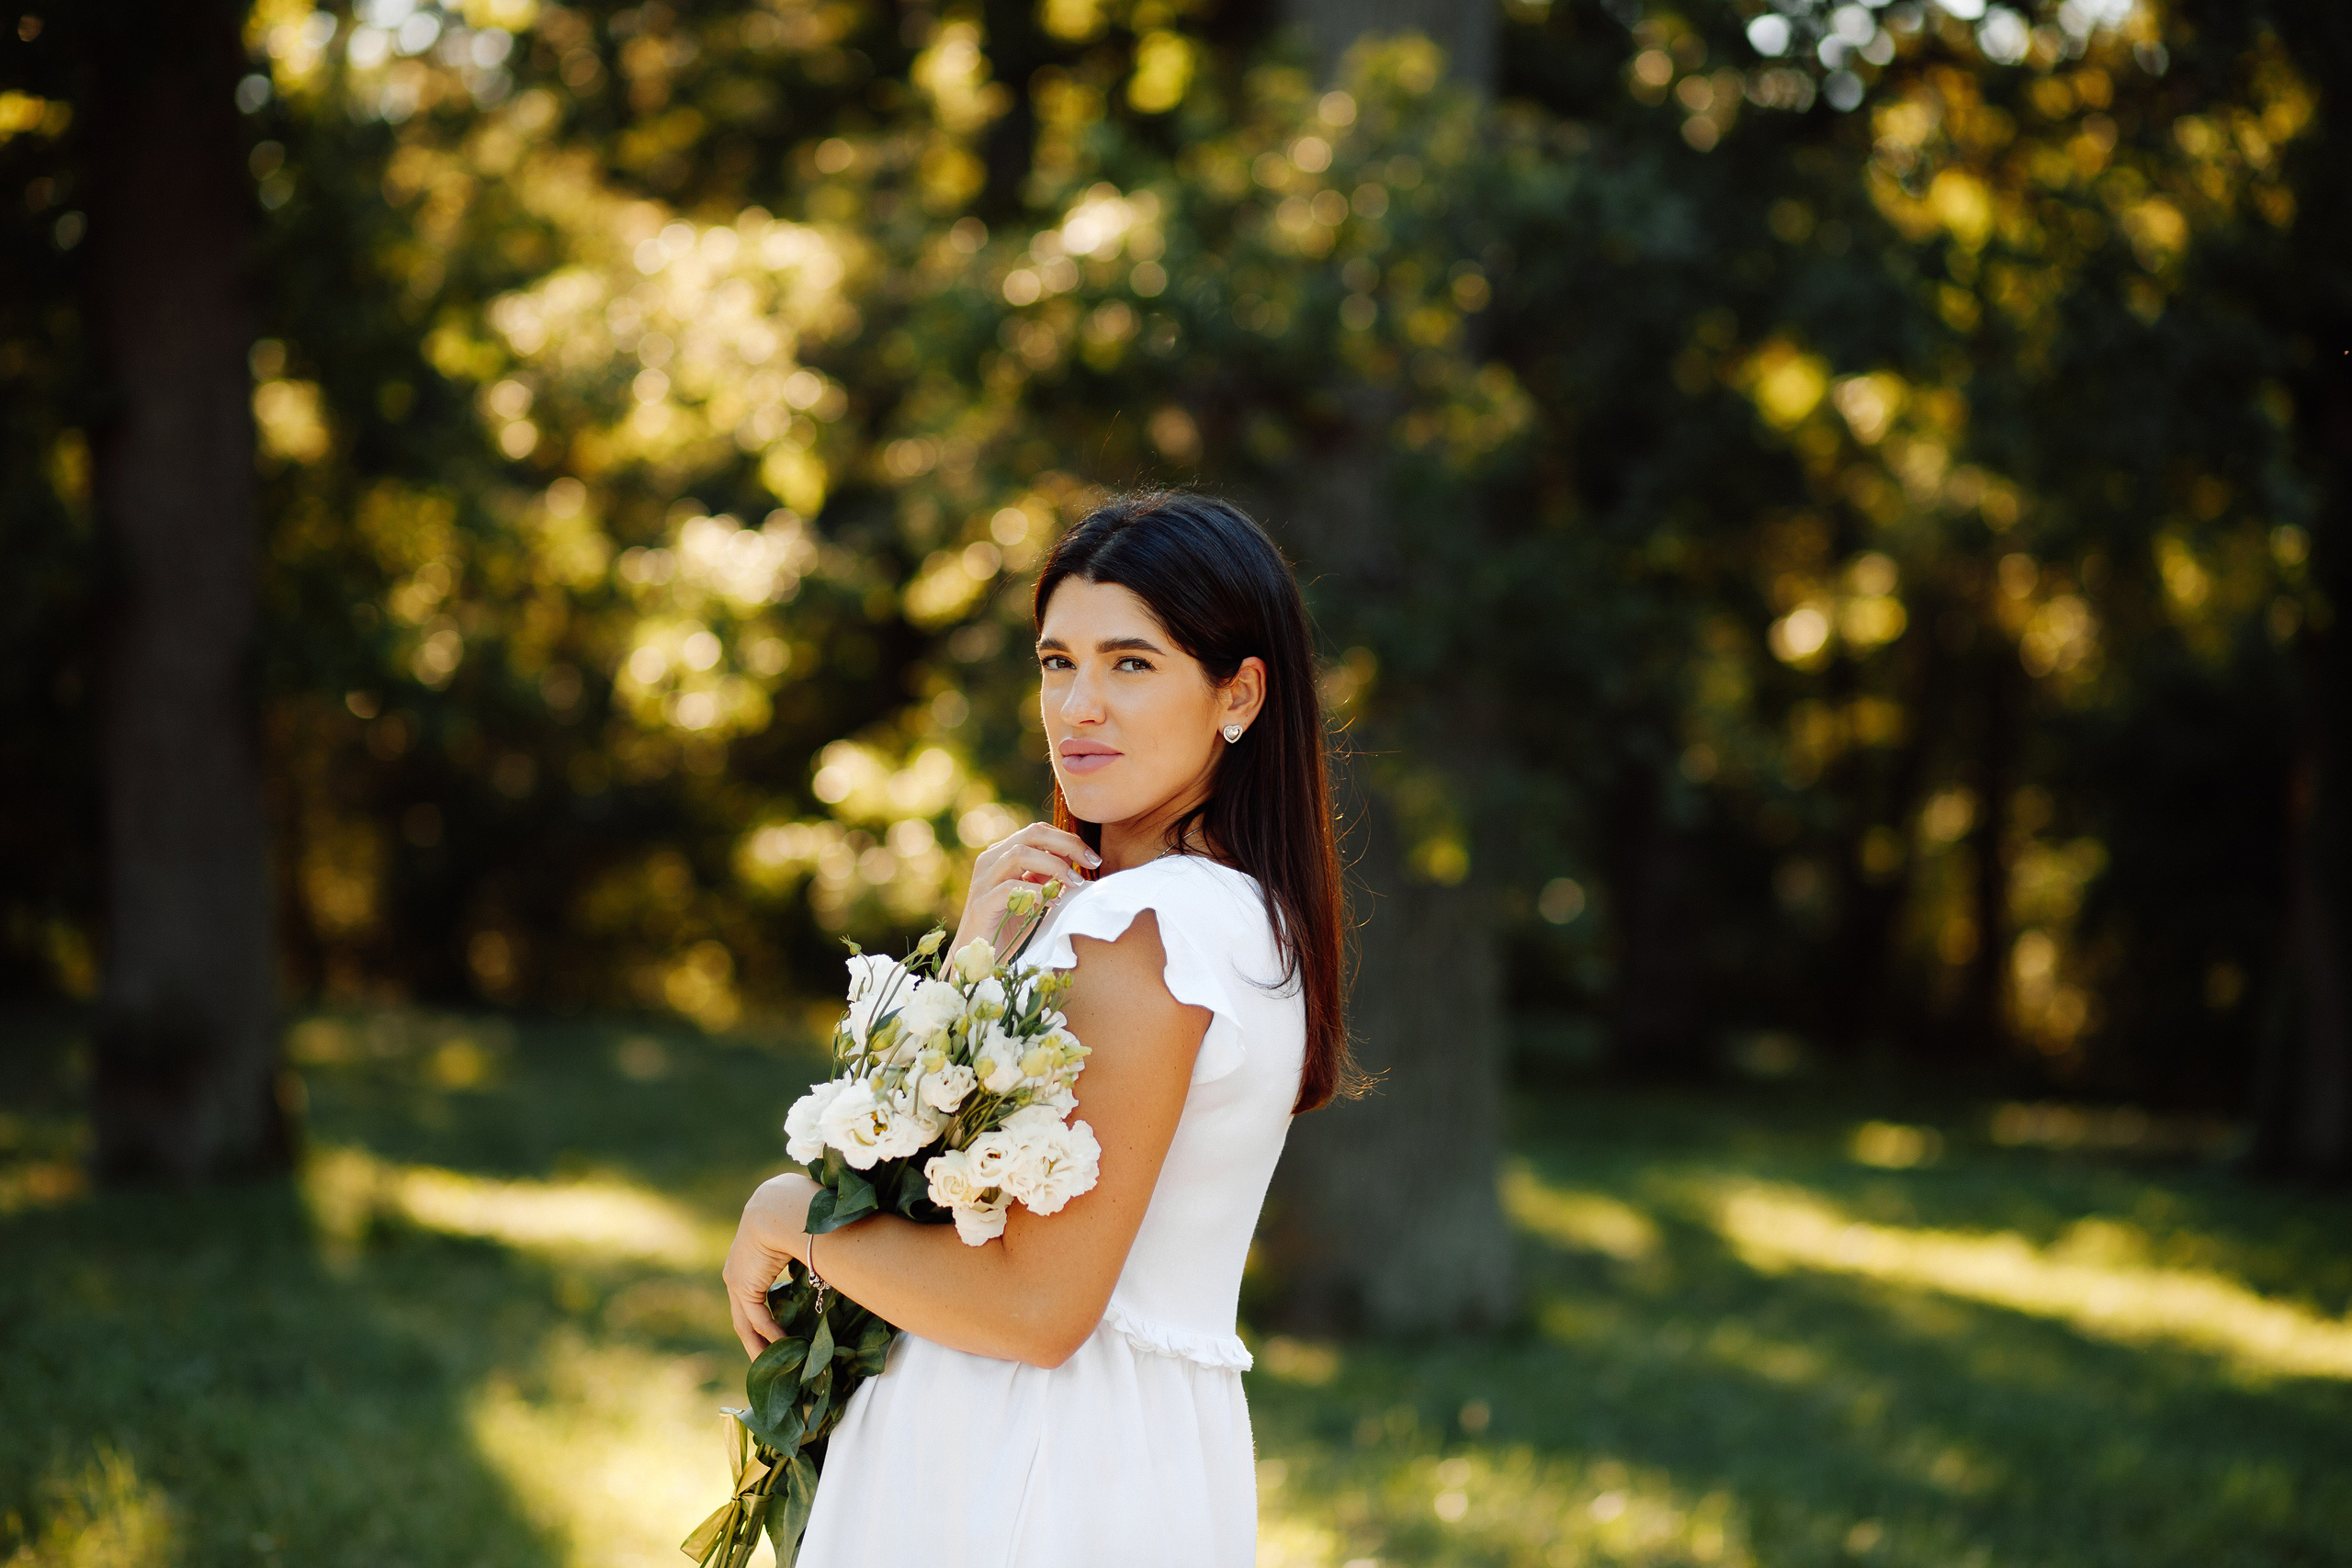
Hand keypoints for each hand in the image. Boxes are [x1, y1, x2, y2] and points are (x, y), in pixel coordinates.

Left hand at [723, 1172, 817, 1357]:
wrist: (782, 1205)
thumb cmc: (800, 1211)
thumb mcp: (804, 1231)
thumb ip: (812, 1247)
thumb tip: (840, 1252)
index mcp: (750, 1252)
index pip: (753, 1291)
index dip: (764, 1312)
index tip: (778, 1328)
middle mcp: (738, 1267)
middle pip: (745, 1311)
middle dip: (757, 1337)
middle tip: (771, 1359)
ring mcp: (736, 1278)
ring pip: (745, 1321)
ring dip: (760, 1344)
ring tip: (776, 1364)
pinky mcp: (742, 1285)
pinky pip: (756, 1318)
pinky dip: (770, 1334)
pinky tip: (784, 1347)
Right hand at [952, 822, 1098, 955]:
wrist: (979, 958)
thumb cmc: (1010, 926)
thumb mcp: (1036, 896)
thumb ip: (1050, 877)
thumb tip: (1078, 860)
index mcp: (1003, 854)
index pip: (1038, 832)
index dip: (1069, 839)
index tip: (1093, 858)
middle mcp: (990, 861)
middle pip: (1031, 835)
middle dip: (1067, 844)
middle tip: (1091, 863)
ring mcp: (983, 881)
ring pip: (1019, 854)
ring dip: (1053, 866)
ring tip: (1075, 882)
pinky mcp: (981, 905)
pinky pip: (1009, 888)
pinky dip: (1035, 892)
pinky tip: (1053, 905)